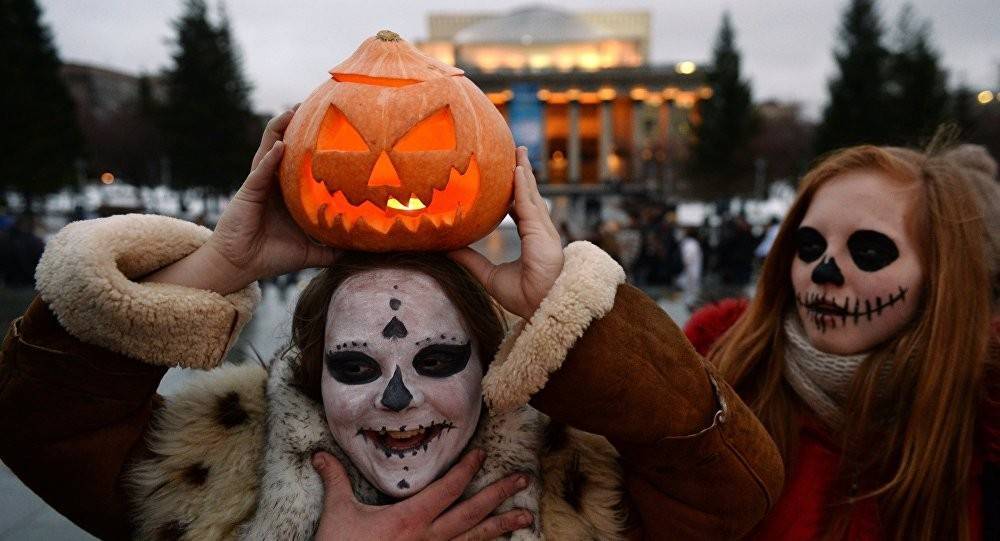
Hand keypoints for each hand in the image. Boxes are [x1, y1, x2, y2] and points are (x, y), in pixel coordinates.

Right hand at [143, 107, 337, 294]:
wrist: (240, 266)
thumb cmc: (270, 257)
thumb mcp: (309, 252)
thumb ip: (331, 251)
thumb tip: (358, 253)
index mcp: (285, 194)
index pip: (299, 163)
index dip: (310, 145)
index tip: (328, 128)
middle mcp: (272, 184)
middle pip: (283, 148)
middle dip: (294, 126)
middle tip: (311, 105)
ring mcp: (258, 185)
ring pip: (268, 150)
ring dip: (278, 130)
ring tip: (291, 111)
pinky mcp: (248, 192)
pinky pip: (260, 171)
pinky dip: (270, 158)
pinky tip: (280, 146)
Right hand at [312, 449, 532, 539]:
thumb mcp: (338, 513)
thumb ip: (336, 480)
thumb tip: (321, 454)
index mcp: (409, 518)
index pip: (447, 489)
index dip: (466, 470)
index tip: (482, 454)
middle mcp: (428, 538)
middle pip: (472, 513)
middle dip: (499, 494)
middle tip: (523, 479)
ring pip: (475, 539)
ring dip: (501, 525)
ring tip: (526, 516)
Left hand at [449, 147, 563, 319]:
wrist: (542, 307)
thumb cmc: (524, 296)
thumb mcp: (489, 275)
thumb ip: (471, 260)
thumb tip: (448, 248)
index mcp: (532, 239)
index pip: (522, 209)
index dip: (515, 192)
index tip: (508, 177)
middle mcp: (540, 231)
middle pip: (529, 195)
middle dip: (523, 173)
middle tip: (516, 152)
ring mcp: (543, 229)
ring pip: (531, 194)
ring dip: (524, 171)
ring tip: (518, 152)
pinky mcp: (541, 231)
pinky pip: (530, 203)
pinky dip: (523, 185)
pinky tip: (517, 169)